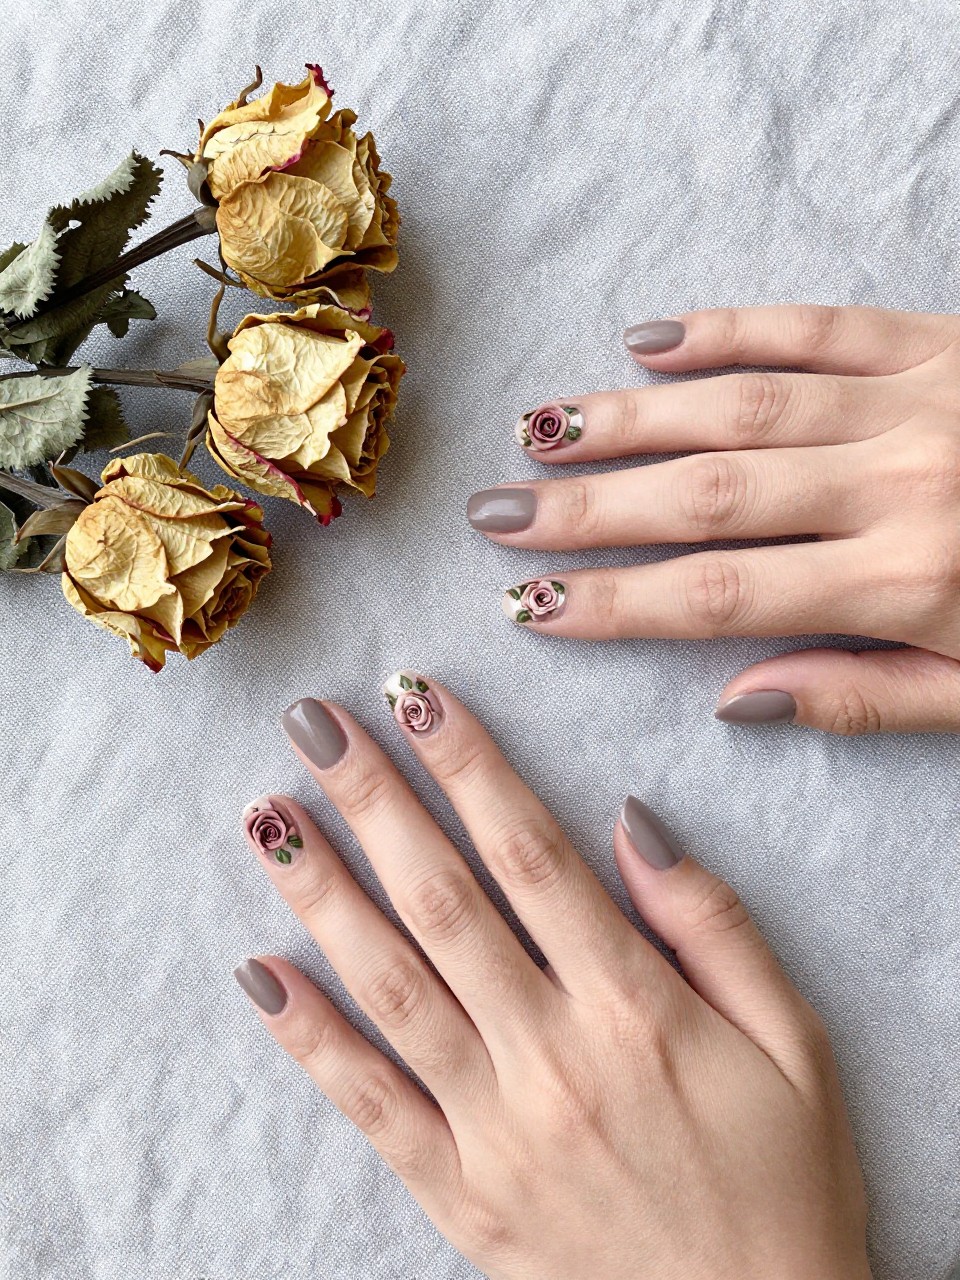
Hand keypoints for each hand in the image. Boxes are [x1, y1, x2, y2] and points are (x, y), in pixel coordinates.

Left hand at [235, 674, 869, 1278]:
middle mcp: (552, 1056)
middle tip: (315, 725)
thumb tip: (630, 824)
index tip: (418, 698)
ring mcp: (495, 1129)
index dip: (470, 767)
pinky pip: (371, 1105)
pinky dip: (310, 1038)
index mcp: (635, 1007)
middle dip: (375, 801)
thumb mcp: (795, 1042)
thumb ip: (712, 926)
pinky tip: (259, 970)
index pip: (532, 855)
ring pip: (392, 985)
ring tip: (267, 815)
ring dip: (322, 893)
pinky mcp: (459, 1194)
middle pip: (445, 900)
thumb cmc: (783, 1181)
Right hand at [467, 304, 959, 734]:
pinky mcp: (941, 338)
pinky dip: (730, 331)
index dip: (612, 603)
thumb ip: (861, 699)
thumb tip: (731, 700)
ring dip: (628, 417)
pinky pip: (816, 325)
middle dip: (587, 508)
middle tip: (495, 512)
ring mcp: (918, 398)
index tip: (528, 605)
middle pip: (706, 495)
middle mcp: (899, 482)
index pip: (719, 598)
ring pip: (740, 404)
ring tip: (538, 429)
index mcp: (908, 583)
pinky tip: (651, 341)